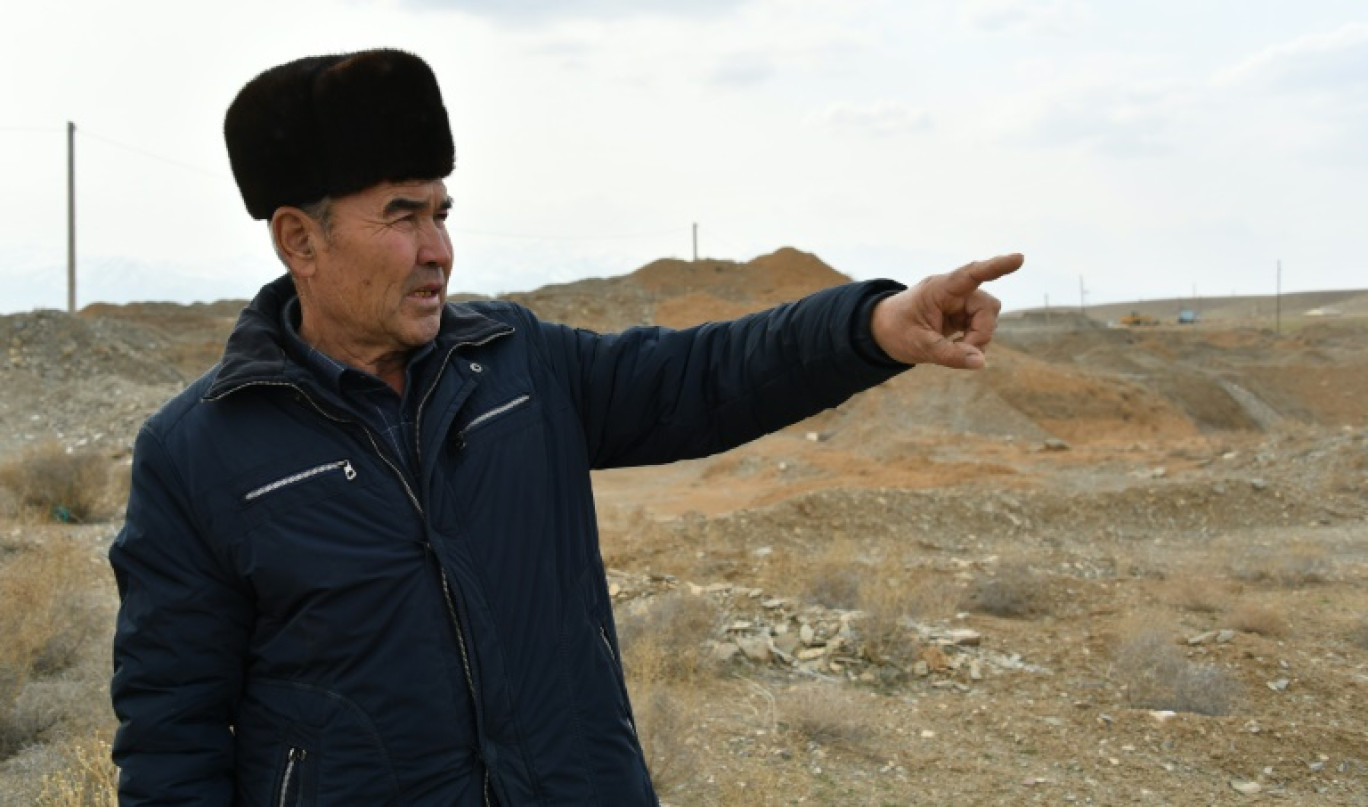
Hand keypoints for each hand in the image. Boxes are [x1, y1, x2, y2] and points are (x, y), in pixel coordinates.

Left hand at [871, 253, 1022, 368]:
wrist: (882, 330)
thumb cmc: (896, 331)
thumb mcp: (919, 346)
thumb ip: (950, 355)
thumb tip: (981, 362)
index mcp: (940, 289)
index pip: (971, 274)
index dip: (996, 266)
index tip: (1019, 258)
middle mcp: (954, 292)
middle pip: (988, 306)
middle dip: (981, 332)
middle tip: (962, 350)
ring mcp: (960, 303)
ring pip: (988, 318)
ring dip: (978, 338)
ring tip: (954, 349)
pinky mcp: (962, 315)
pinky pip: (982, 327)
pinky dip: (974, 342)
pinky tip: (957, 347)